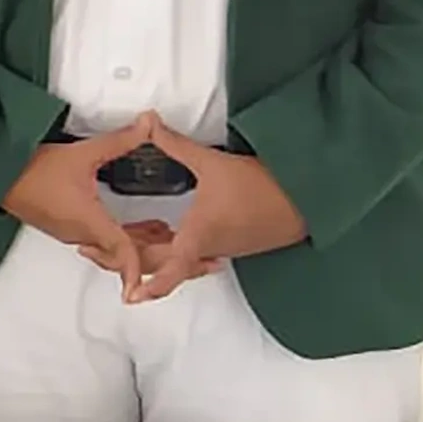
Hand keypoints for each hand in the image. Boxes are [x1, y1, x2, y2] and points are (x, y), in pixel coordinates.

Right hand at [1, 120, 155, 296]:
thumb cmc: (33, 169)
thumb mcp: (83, 153)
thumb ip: (120, 141)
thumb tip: (148, 125)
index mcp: (90, 221)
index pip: (124, 252)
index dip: (140, 271)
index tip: (151, 288)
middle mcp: (81, 233)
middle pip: (123, 255)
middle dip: (153, 255)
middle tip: (182, 253)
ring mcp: (71, 233)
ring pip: (112, 250)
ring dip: (138, 246)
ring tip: (163, 233)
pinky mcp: (63, 227)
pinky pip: (99, 243)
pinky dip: (121, 241)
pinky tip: (133, 228)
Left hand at [126, 121, 306, 302]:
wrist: (308, 198)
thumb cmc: (262, 186)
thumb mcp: (211, 162)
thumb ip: (174, 145)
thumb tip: (148, 123)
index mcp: (198, 237)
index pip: (169, 272)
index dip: (149, 287)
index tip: (130, 297)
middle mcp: (210, 250)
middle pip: (170, 267)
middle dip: (143, 264)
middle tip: (114, 258)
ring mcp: (226, 250)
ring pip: (187, 261)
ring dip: (164, 255)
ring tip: (137, 243)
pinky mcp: (237, 245)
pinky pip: (203, 254)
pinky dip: (184, 249)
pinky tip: (171, 234)